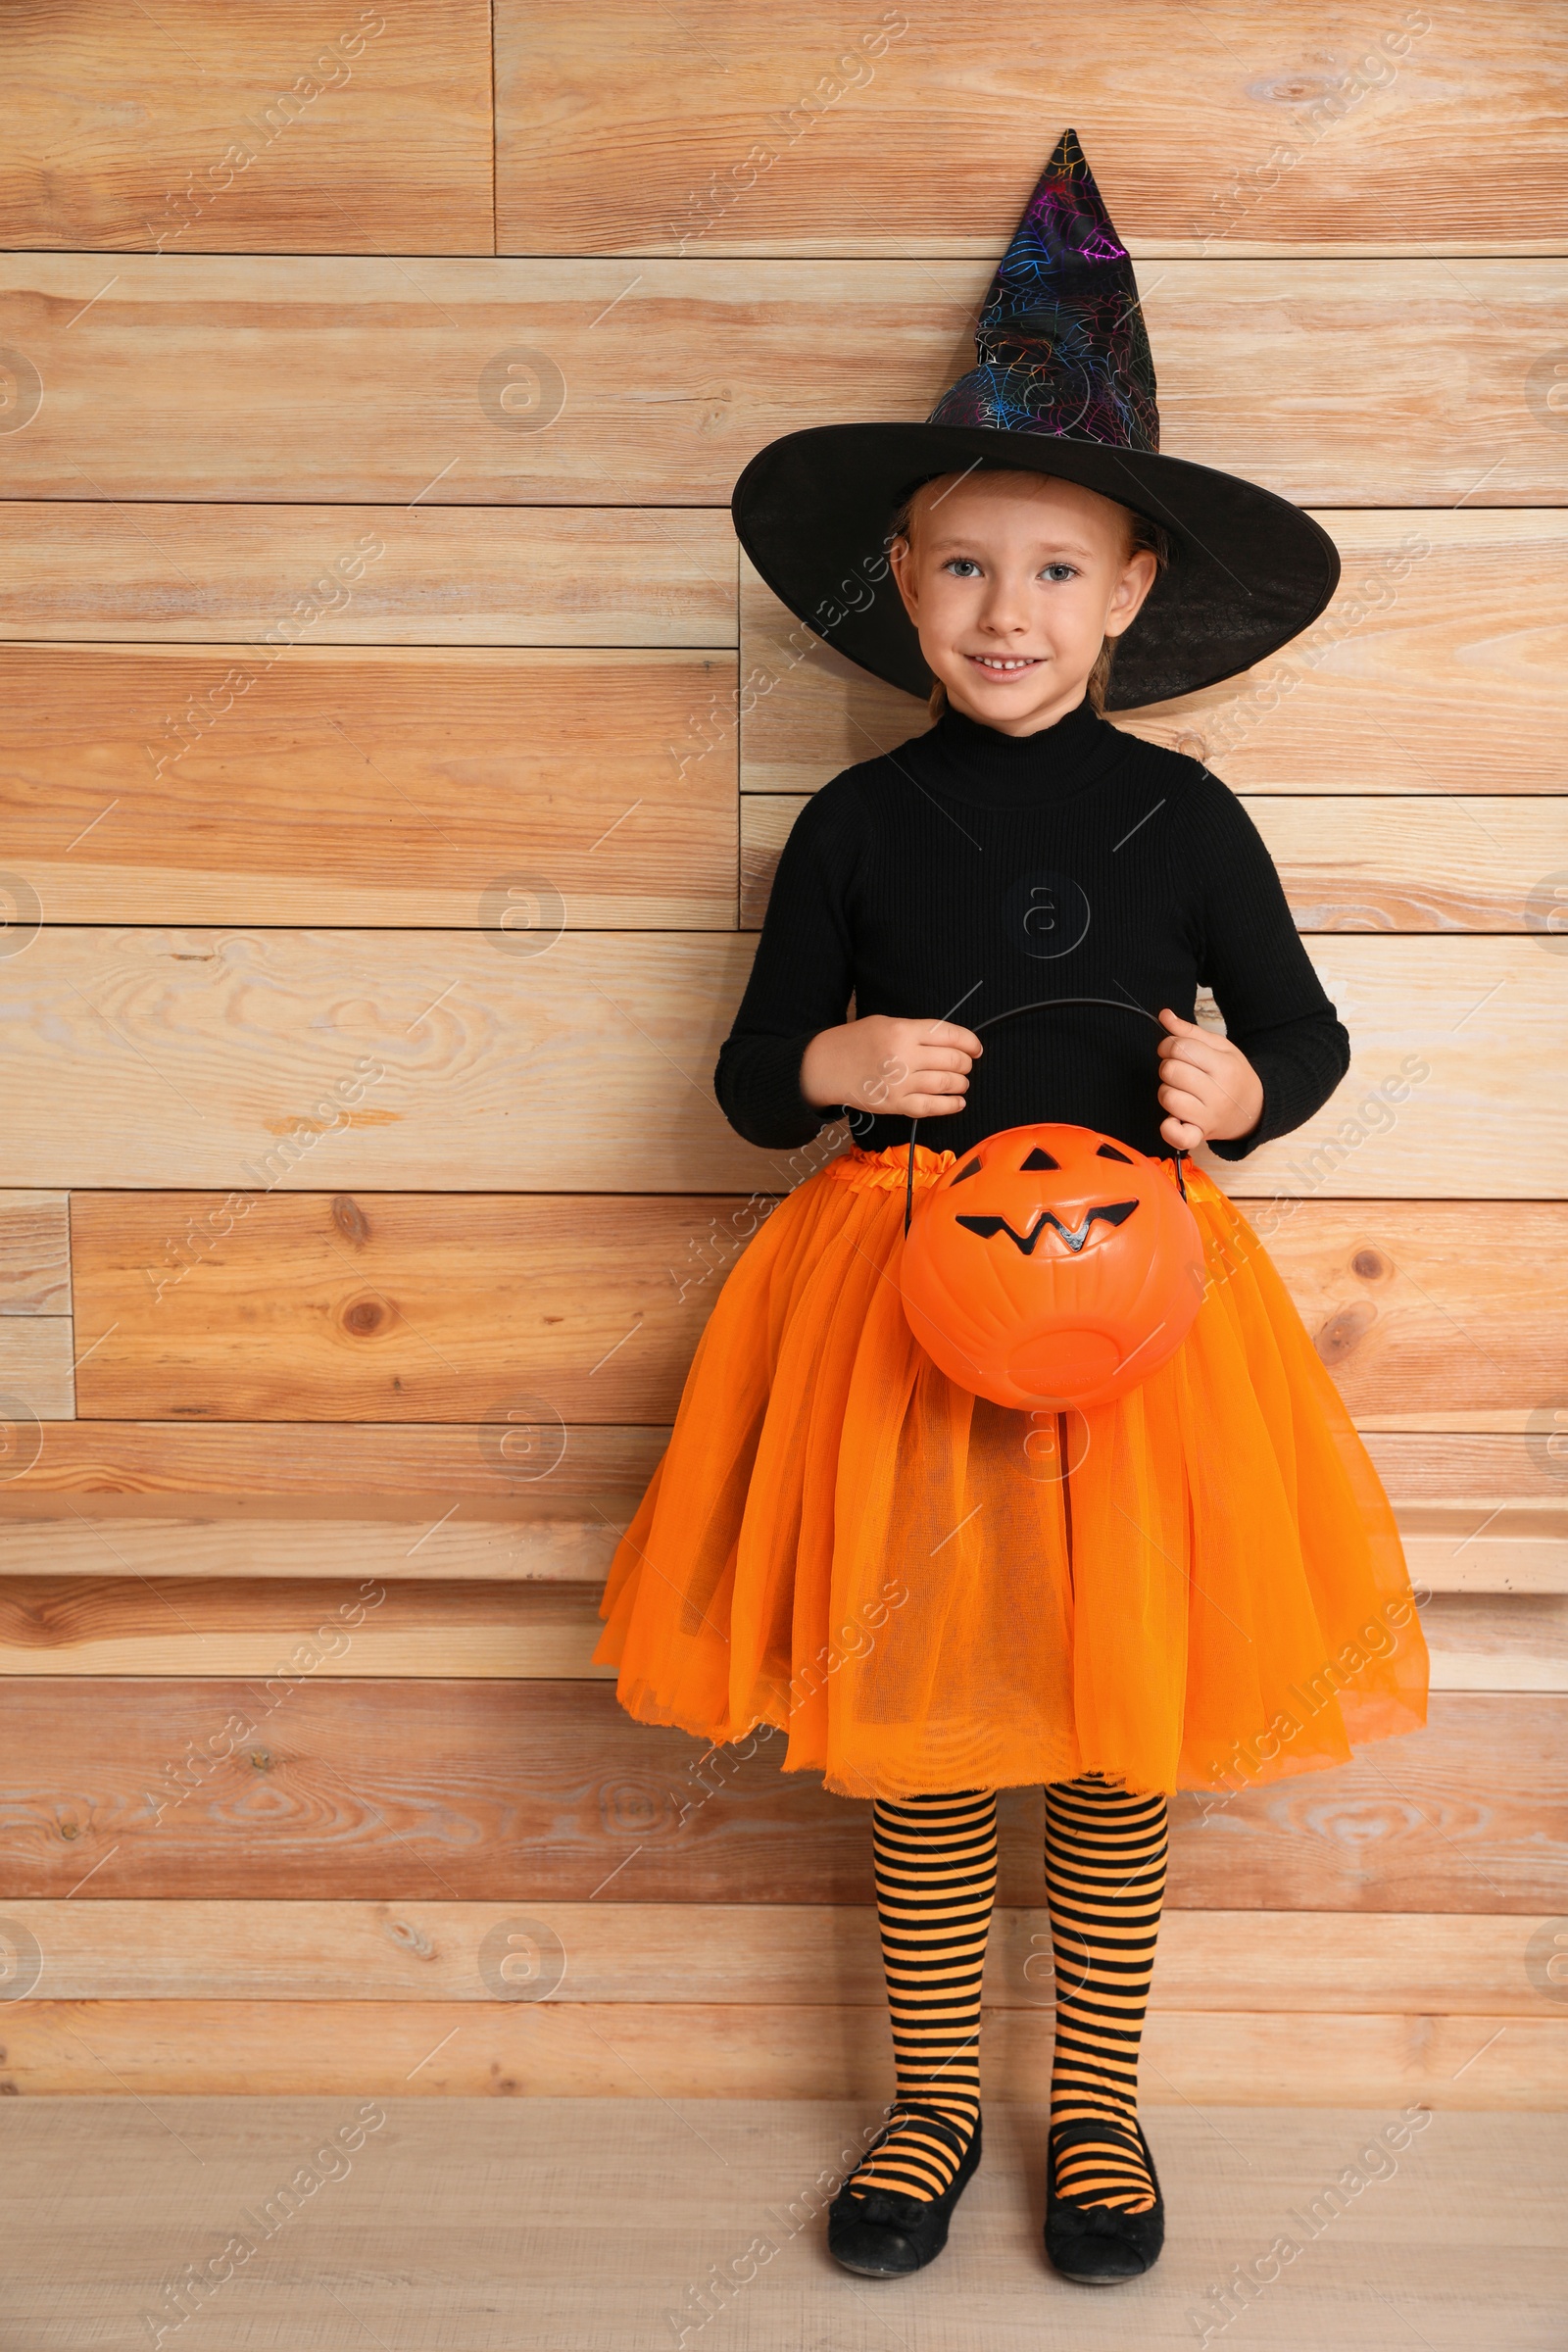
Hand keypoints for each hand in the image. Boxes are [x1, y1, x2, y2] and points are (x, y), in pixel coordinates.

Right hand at [800, 1014, 981, 1120]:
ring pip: (946, 1084)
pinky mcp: (895, 1104)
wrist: (825, 1066)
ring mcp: (900, 1082)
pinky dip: (950, 1105)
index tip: (976, 1048)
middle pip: (952, 1060)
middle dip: (965, 1064)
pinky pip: (931, 1107)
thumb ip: (917, 1031)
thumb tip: (949, 1042)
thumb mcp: (886, 1023)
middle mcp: (905, 1056)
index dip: (970, 1042)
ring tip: (961, 1082)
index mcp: (903, 1031)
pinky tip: (958, 1102)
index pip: (950, 1035)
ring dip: (961, 1083)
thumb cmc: (856, 1042)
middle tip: (965, 1065)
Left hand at [1155, 1006, 1262, 1147]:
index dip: (1168, 1045)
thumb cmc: (1233, 1075)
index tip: (1174, 1050)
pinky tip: (1175, 1118)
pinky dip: (1169, 1127)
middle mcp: (1217, 1093)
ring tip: (1181, 1091)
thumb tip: (1164, 1015)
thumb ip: (1189, 1032)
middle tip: (1181, 1072)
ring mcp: (1208, 1116)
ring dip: (1167, 1091)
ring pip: (1167, 1097)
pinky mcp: (1200, 1135)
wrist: (1255, 1109)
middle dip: (1168, 1066)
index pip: (1180, 1048)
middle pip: (1170, 1071)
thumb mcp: (1220, 1047)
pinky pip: (1176, 1135)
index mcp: (1223, 1066)